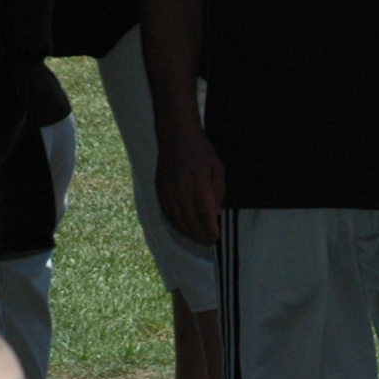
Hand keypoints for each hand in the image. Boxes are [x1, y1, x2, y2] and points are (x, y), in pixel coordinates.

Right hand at [156, 127, 224, 244]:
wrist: (176, 136)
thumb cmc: (202, 151)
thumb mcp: (218, 168)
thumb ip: (218, 191)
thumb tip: (215, 213)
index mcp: (198, 181)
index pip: (204, 212)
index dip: (210, 228)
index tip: (216, 237)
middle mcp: (180, 188)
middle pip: (190, 219)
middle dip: (200, 234)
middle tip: (208, 243)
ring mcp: (168, 189)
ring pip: (177, 218)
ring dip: (187, 232)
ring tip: (198, 240)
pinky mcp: (159, 189)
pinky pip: (167, 212)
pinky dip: (175, 224)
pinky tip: (183, 229)